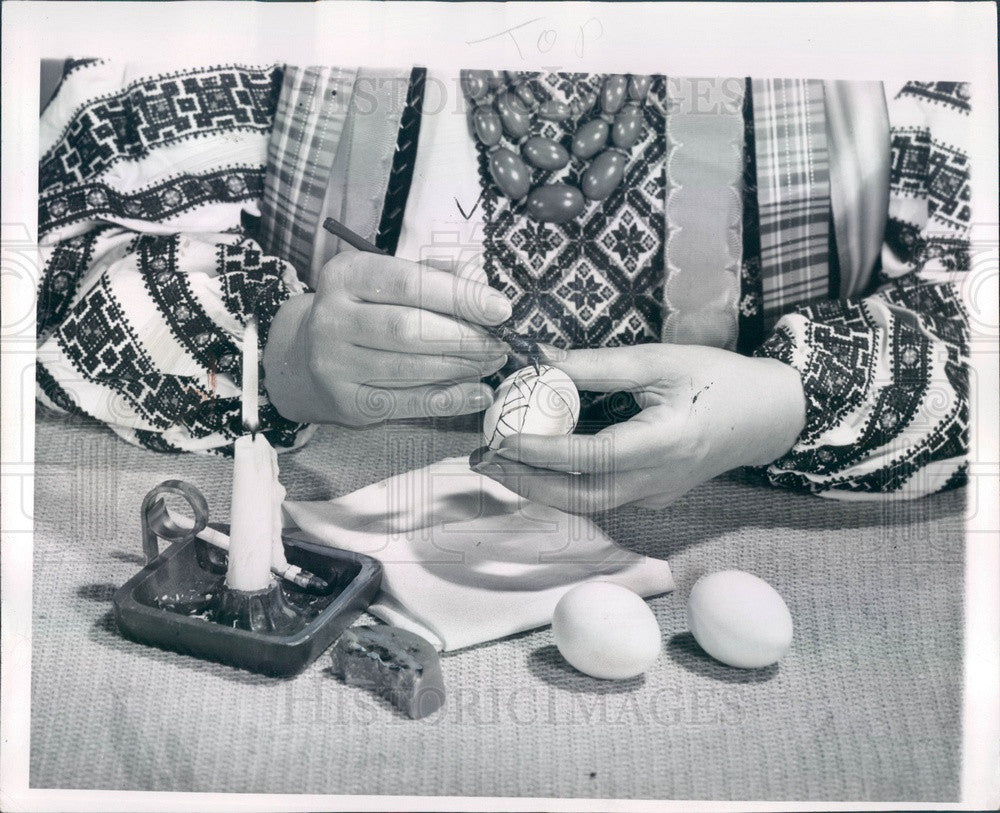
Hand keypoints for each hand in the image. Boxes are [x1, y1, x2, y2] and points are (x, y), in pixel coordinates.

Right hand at [262, 251, 511, 425]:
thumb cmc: (362, 311)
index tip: (500, 309)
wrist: (304, 359)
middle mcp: (332, 319)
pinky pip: (409, 403)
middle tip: (501, 342)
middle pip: (409, 329)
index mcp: (345, 276)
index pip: (408, 282)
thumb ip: (433, 275)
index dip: (459, 297)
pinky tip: (479, 393)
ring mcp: (335, 365)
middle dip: (465, 337)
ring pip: (411, 368)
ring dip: (463, 367)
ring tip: (493, 362)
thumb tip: (480, 282)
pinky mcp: (347, 403)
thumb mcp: (386, 280)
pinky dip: (451, 399)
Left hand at [472, 344, 805, 511]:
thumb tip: (540, 360)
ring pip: (587, 503)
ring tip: (504, 464)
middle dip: (527, 482)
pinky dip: (567, 485)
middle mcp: (655, 481)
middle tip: (486, 460)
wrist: (767, 416)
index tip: (502, 437)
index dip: (541, 451)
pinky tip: (543, 465)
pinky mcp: (655, 497)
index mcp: (661, 444)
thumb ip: (596, 365)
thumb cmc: (716, 380)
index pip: (588, 456)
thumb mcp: (657, 361)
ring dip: (542, 488)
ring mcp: (656, 495)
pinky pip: (602, 497)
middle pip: (579, 496)